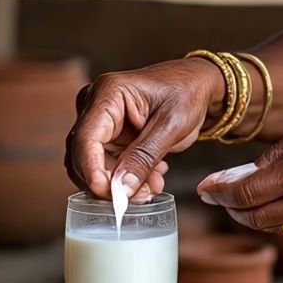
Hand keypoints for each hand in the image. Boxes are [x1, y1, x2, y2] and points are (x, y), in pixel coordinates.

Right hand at [65, 59, 220, 201]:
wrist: (198, 86)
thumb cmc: (187, 92)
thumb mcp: (171, 125)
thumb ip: (145, 157)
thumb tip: (121, 189)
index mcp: (108, 93)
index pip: (86, 139)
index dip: (93, 171)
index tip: (112, 196)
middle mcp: (97, 106)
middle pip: (85, 156)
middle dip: (110, 183)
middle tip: (140, 197)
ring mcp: (101, 123)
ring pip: (96, 167)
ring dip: (122, 184)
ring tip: (152, 187)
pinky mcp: (110, 137)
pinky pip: (109, 167)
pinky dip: (128, 179)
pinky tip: (152, 179)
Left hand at [195, 107, 282, 237]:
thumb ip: (272, 155)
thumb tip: (241, 175)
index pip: (244, 192)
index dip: (218, 192)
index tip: (204, 188)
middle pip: (251, 216)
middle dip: (229, 207)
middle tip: (217, 195)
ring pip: (271, 226)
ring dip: (251, 215)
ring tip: (241, 199)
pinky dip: (277, 218)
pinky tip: (274, 203)